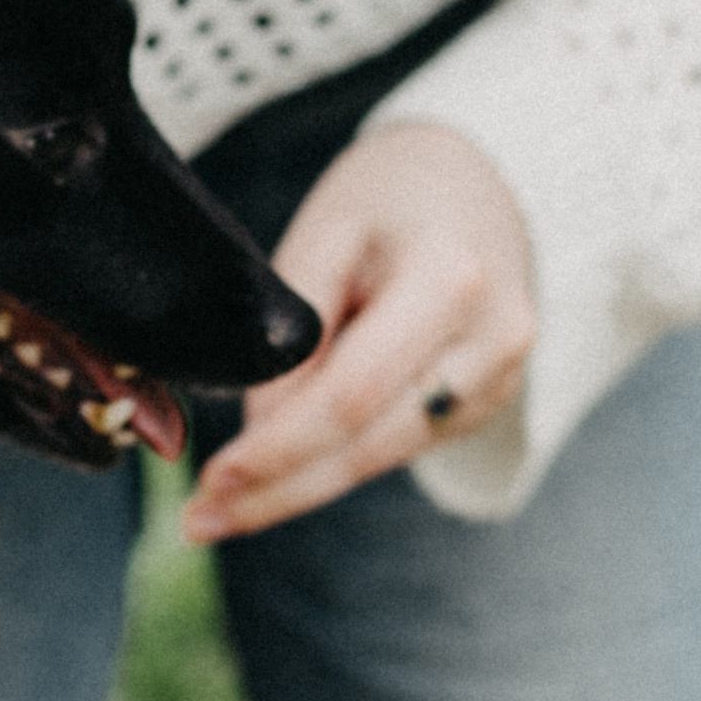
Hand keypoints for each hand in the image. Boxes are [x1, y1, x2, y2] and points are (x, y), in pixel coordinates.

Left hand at [178, 122, 534, 543]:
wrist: (484, 177)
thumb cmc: (393, 193)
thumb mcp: (327, 230)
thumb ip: (290, 327)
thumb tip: (259, 426)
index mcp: (452, 283)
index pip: (352, 395)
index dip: (279, 449)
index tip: (212, 479)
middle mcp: (493, 344)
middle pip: (371, 445)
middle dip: (281, 490)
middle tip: (200, 523)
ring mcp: (500, 380)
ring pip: (384, 457)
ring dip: (301, 487)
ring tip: (222, 509)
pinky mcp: (488, 401)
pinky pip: (399, 443)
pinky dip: (337, 459)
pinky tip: (280, 472)